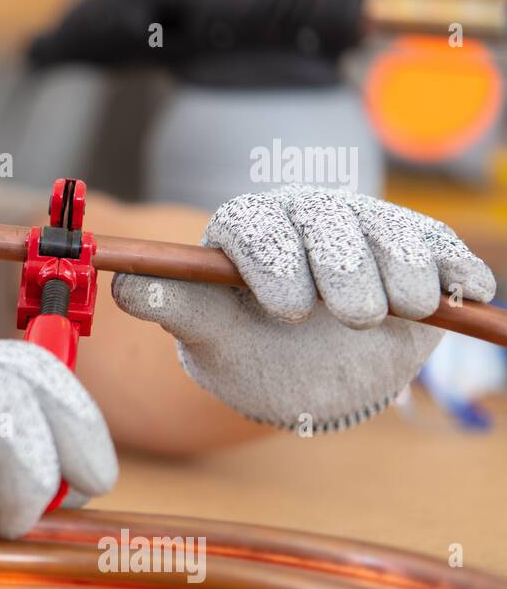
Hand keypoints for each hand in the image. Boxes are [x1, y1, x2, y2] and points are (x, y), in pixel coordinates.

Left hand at [111, 185, 496, 432]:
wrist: (305, 371)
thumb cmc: (248, 348)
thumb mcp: (209, 333)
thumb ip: (172, 306)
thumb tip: (123, 287)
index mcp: (247, 230)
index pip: (256, 228)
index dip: (273, 262)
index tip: (288, 309)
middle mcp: (306, 217)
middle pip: (328, 225)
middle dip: (346, 269)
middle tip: (355, 316)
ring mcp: (365, 228)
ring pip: (389, 233)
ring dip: (402, 270)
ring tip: (403, 309)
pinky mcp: (417, 248)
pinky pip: (440, 249)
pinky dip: (455, 269)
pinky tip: (465, 292)